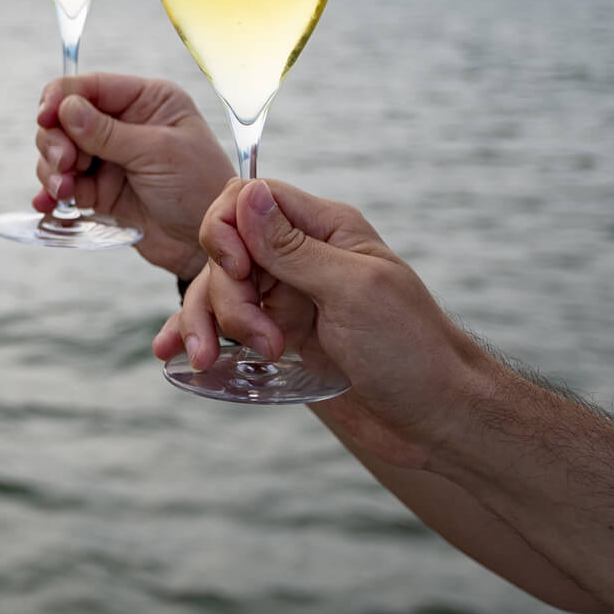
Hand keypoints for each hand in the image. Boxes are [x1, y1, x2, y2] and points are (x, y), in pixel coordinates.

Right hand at [31, 73, 235, 279]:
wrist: (208, 243)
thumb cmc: (200, 188)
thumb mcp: (158, 152)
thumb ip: (107, 132)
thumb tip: (66, 108)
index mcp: (146, 101)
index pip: (91, 87)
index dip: (61, 98)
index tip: (45, 117)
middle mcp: (124, 124)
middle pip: (66, 119)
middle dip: (57, 140)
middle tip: (64, 164)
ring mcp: (110, 158)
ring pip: (60, 152)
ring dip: (53, 170)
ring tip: (64, 191)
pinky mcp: (100, 190)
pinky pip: (64, 184)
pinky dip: (52, 193)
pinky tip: (49, 204)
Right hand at [156, 179, 496, 468]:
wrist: (438, 421)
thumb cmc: (413, 352)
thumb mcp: (353, 291)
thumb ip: (292, 246)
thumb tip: (246, 193)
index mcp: (326, 230)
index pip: (251, 199)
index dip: (228, 228)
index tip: (239, 270)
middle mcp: (302, 259)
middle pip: (228, 251)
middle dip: (228, 296)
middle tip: (264, 340)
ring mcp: (289, 301)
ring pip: (221, 292)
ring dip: (210, 324)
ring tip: (212, 361)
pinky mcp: (281, 340)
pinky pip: (227, 329)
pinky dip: (199, 337)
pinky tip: (174, 354)